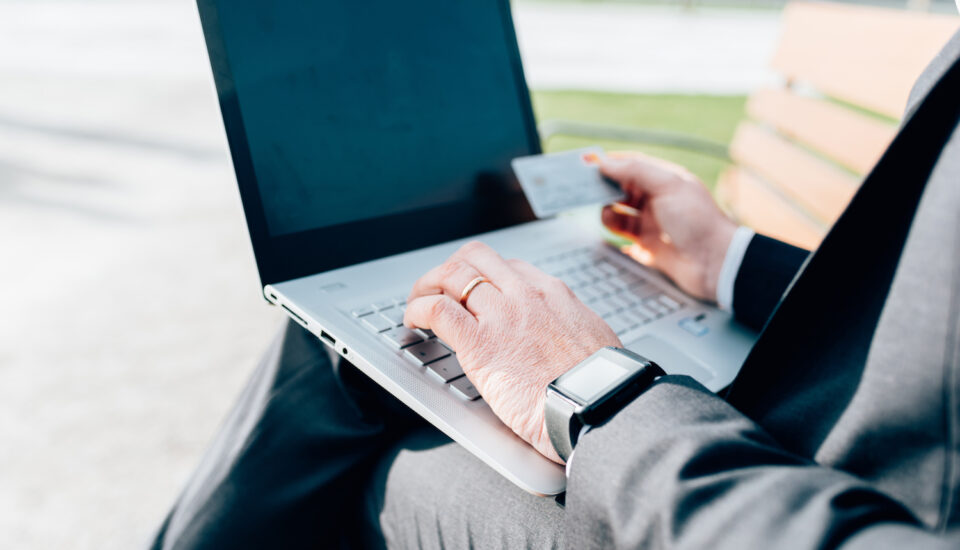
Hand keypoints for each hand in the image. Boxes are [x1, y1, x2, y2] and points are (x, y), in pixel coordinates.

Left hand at [404, 241, 620, 462]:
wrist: (597, 408)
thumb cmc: (600, 387)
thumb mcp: (594, 341)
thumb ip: (572, 330)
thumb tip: (566, 339)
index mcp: (553, 294)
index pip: (507, 266)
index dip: (482, 276)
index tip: (472, 291)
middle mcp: (525, 294)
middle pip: (475, 258)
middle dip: (450, 268)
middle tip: (437, 289)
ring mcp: (501, 315)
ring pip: (451, 275)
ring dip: (427, 285)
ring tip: (418, 302)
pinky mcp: (479, 343)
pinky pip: (437, 310)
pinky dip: (418, 310)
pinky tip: (413, 321)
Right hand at [599, 152, 736, 302]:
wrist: (715, 263)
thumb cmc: (698, 221)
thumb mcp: (668, 186)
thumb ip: (636, 171)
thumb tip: (606, 162)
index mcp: (665, 180)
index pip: (632, 165)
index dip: (610, 162)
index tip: (586, 160)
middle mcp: (656, 200)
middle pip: (621, 187)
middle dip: (603, 187)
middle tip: (584, 189)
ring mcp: (651, 223)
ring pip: (618, 212)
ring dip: (608, 211)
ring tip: (608, 215)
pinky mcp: (647, 245)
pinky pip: (622, 235)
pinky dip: (613, 232)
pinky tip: (612, 233)